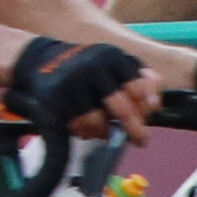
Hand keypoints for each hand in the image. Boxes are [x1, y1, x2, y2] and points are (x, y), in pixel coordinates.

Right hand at [0, 35, 144, 135]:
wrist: (40, 61)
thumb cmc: (87, 68)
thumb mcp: (114, 65)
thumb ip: (140, 80)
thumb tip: (155, 100)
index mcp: (112, 56)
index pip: (139, 89)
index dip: (146, 107)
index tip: (147, 116)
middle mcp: (92, 66)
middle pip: (122, 109)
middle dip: (134, 130)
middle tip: (141, 140)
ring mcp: (72, 83)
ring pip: (99, 123)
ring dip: (104, 132)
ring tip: (104, 131)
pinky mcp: (55, 99)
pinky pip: (78, 127)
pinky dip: (85, 132)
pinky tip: (86, 128)